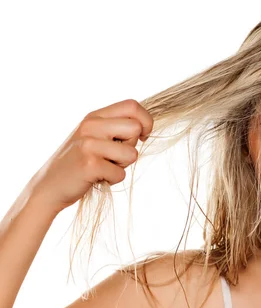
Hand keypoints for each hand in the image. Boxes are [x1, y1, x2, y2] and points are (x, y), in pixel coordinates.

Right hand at [29, 99, 152, 213]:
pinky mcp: (89, 164)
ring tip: (104, 166)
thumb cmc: (81, 162)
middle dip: (132, 146)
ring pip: (132, 153)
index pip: (132, 105)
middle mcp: (90, 125)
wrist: (50, 186)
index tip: (142, 136)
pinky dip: (113, 179)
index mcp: (94, 116)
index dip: (146, 121)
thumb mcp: (94, 136)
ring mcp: (88, 144)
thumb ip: (116, 126)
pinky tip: (96, 177)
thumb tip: (146, 124)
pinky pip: (121, 174)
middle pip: (135, 128)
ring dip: (122, 165)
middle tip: (114, 156)